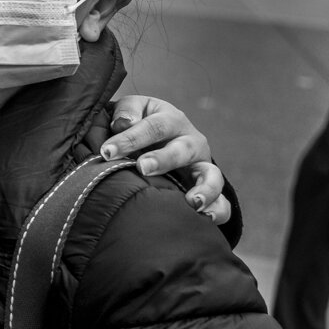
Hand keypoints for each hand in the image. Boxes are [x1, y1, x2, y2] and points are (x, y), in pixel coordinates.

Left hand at [101, 94, 229, 225]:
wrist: (158, 141)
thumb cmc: (138, 124)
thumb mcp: (133, 110)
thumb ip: (126, 111)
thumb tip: (122, 123)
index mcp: (171, 120)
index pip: (152, 127)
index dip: (129, 138)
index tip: (107, 152)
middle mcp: (191, 142)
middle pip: (182, 150)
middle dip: (163, 159)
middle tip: (142, 167)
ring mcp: (202, 166)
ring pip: (211, 176)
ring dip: (204, 188)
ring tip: (192, 201)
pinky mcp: (209, 189)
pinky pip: (222, 202)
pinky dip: (217, 210)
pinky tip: (205, 218)